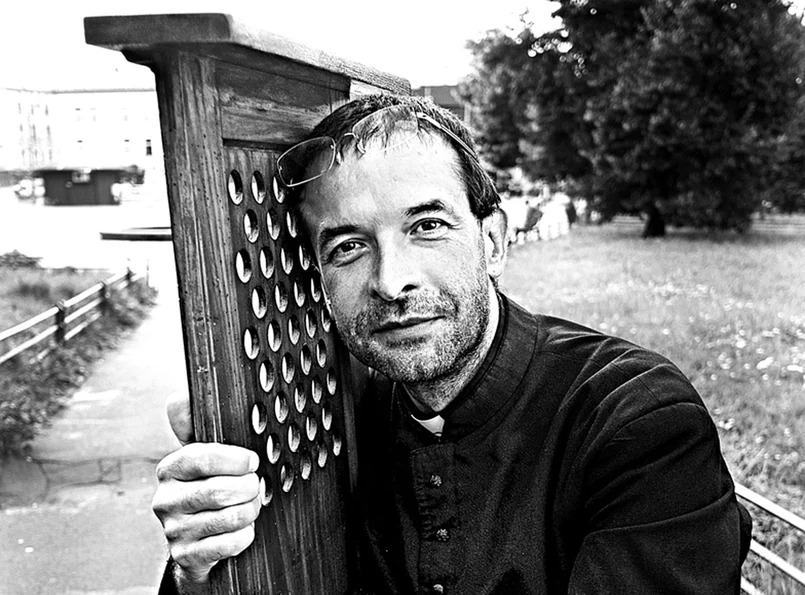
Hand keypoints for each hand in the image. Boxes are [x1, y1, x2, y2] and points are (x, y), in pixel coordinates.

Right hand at [153, 393, 261, 584]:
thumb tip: (178, 398)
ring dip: (250, 511)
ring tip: (251, 505)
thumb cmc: (206, 489)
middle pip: (218, 490)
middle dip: (248, 488)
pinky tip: (242, 529)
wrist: (197, 541)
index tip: (251, 461)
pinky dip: (244, 535)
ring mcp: (173, 530)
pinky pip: (228, 543)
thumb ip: (194, 427)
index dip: (235, 459)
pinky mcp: (185, 556)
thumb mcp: (201, 457)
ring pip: (229, 517)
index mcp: (170, 469)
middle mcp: (165, 500)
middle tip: (255, 486)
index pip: (201, 457)